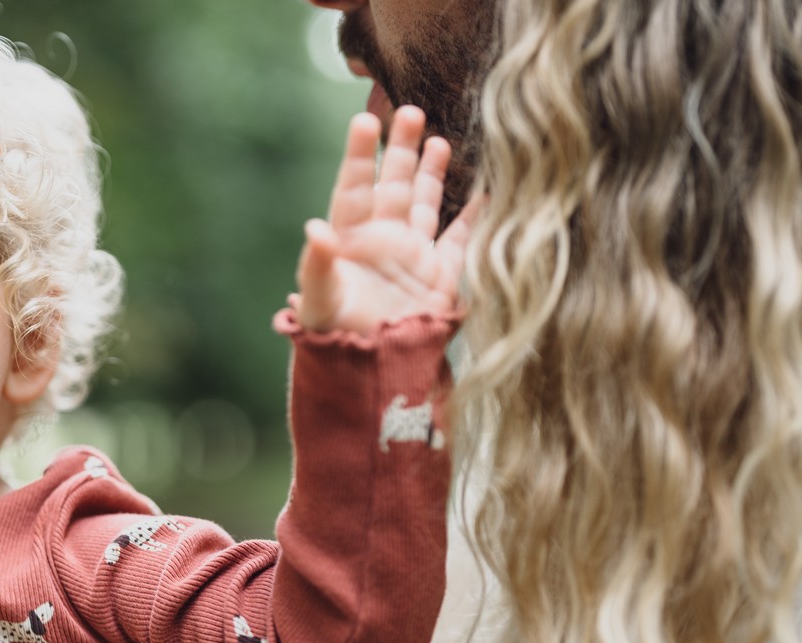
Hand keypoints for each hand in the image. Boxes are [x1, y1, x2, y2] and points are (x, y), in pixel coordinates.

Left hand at [297, 105, 477, 334]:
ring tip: (439, 138)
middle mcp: (381, 240)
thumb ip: (316, 266)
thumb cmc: (335, 337)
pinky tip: (487, 191)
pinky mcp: (439, 276)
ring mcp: (411, 255)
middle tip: (410, 110)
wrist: (370, 373)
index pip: (353, 188)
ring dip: (430, 172)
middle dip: (400, 149)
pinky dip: (473, 216)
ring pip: (423, 202)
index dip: (360, 155)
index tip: (364, 121)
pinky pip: (459, 239)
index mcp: (349, 240)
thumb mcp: (319, 302)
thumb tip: (314, 230)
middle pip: (391, 184)